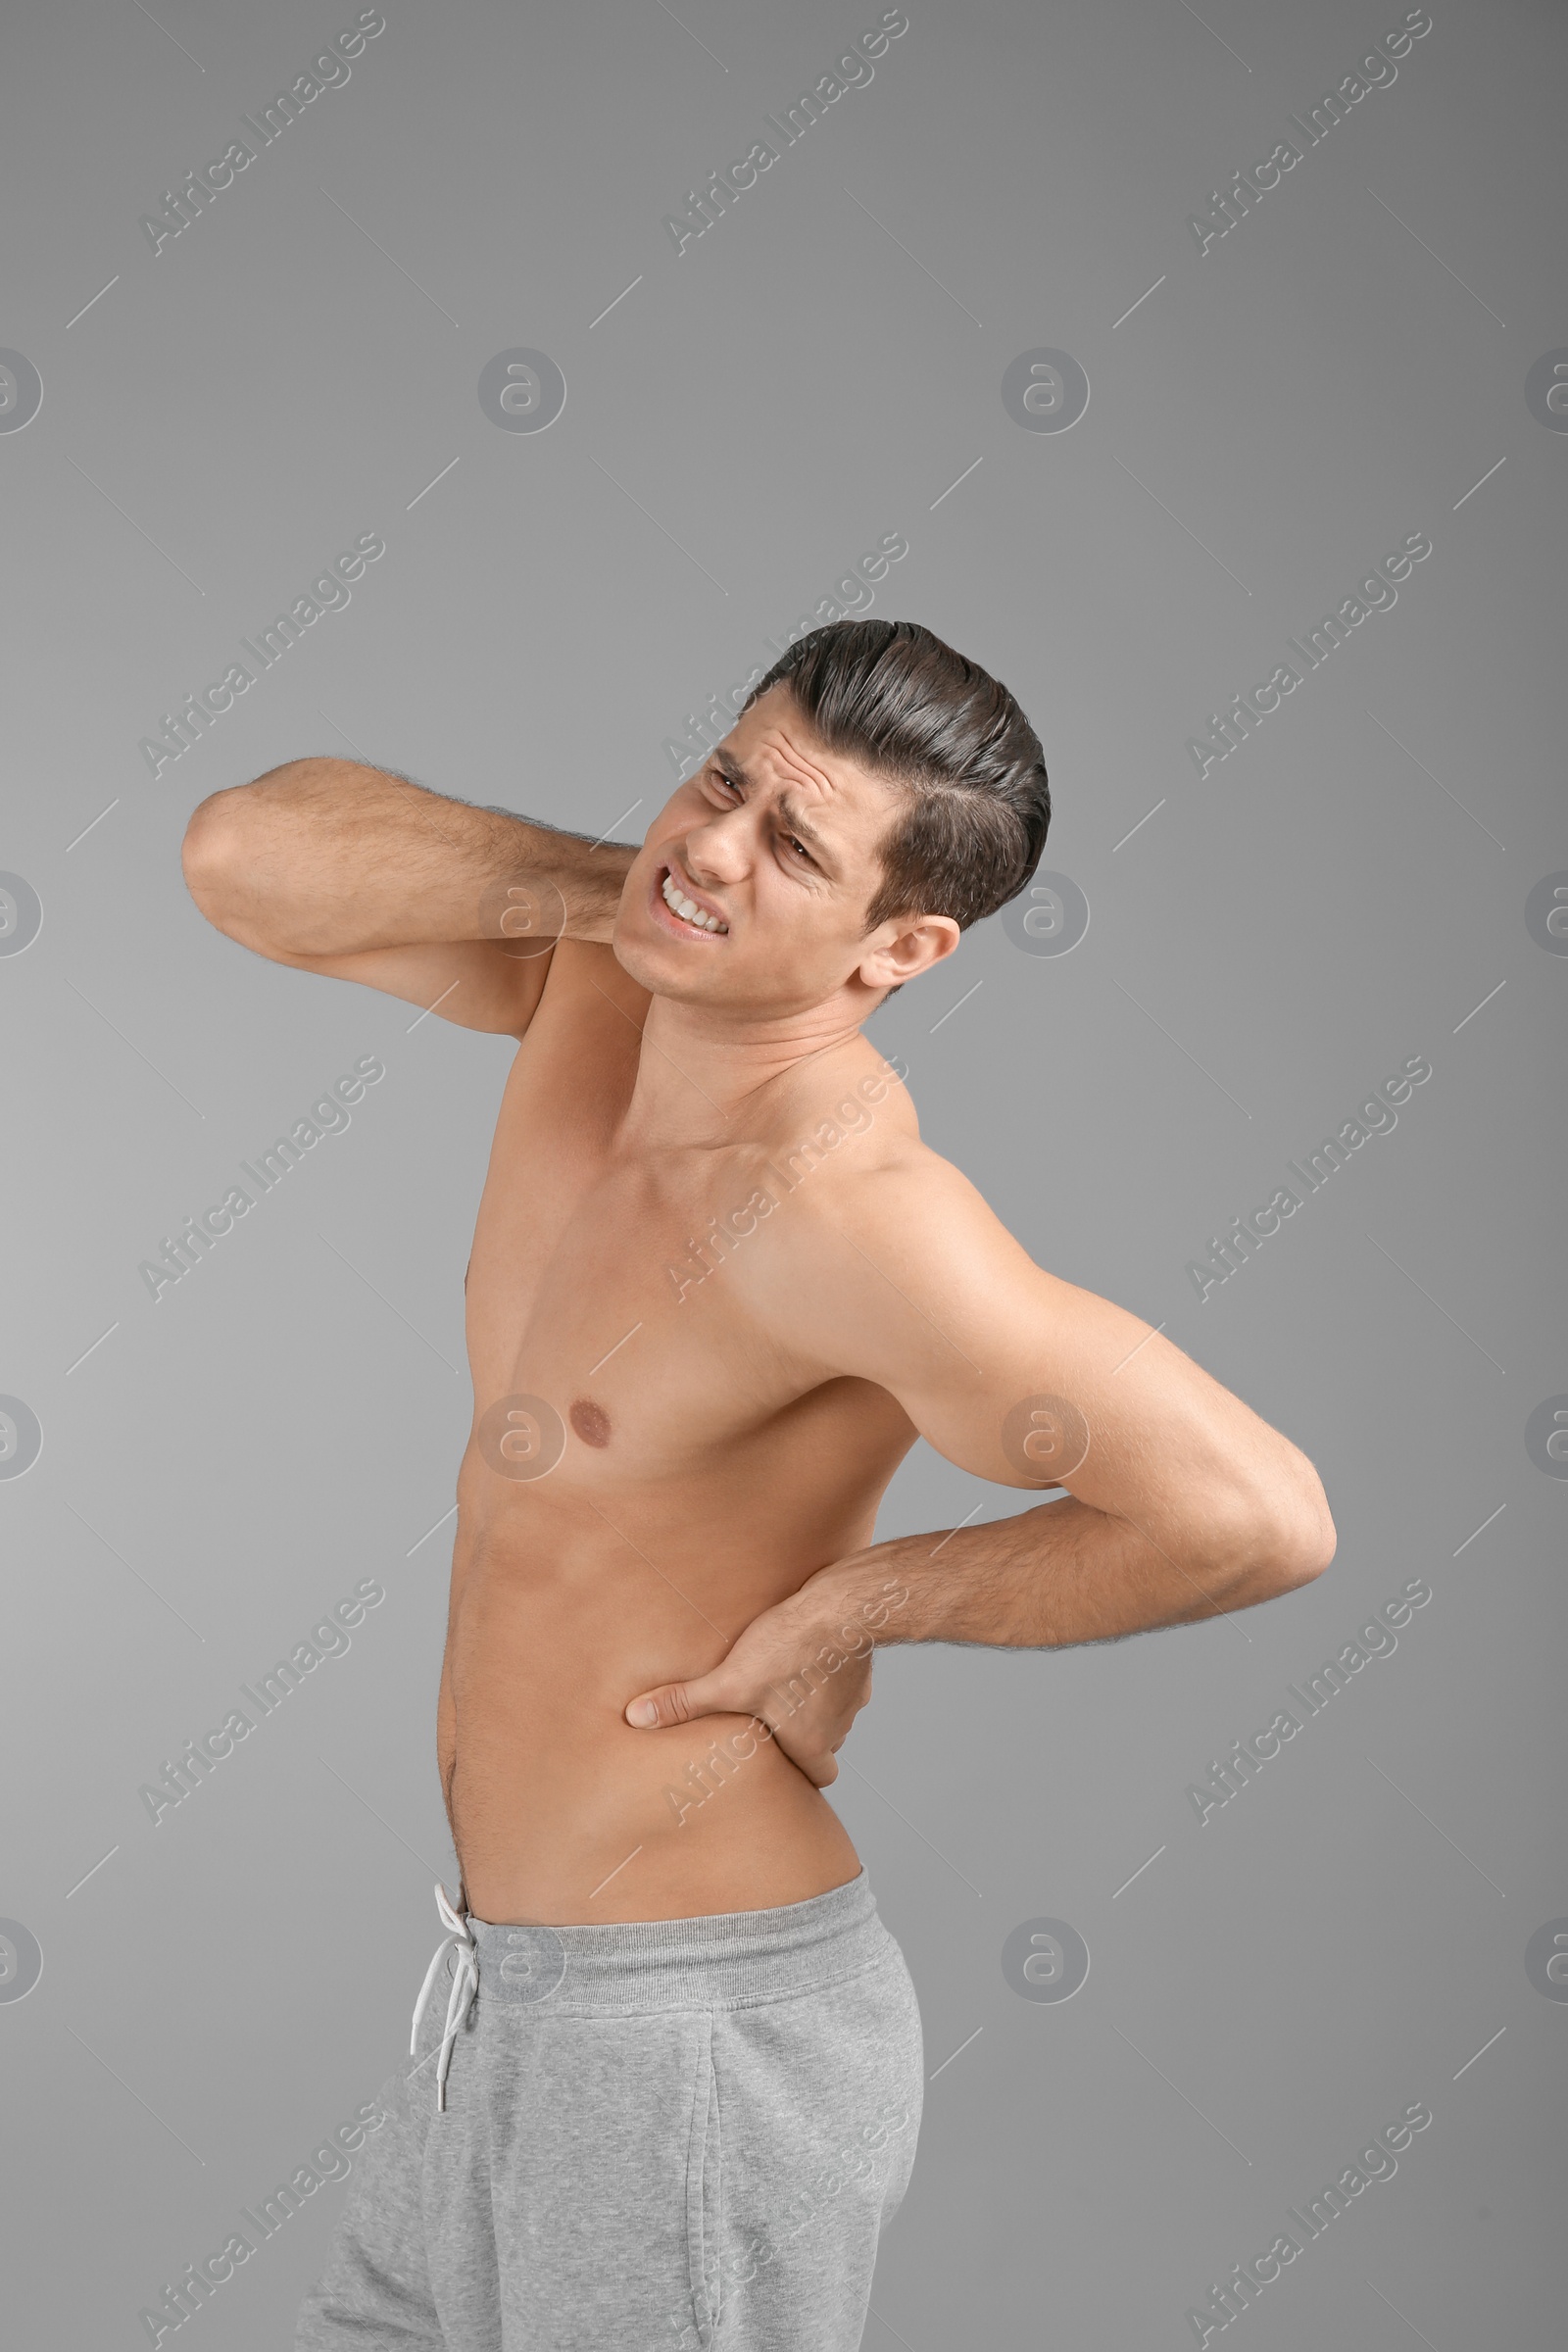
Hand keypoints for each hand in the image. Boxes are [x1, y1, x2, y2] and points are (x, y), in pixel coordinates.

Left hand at [624, 1579, 900, 1787]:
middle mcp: (839, 1726)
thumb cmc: (789, 1650)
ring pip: (834, 1711)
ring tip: (780, 1680)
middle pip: (825, 1744)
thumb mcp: (729, 1681)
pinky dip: (824, 1669)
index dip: (800, 1774)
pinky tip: (803, 1649)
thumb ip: (685, 1702)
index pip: (819, 1778)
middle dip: (801, 1735)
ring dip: (812, 1700)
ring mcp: (854, 1694)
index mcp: (813, 1743)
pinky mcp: (859, 1662)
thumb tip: (635, 1719)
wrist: (843, 1605)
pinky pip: (843, 1676)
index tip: (779, 1764)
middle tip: (770, 1721)